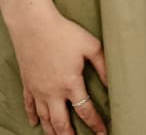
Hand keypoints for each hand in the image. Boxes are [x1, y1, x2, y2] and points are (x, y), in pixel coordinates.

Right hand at [11, 5, 106, 134]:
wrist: (33, 26)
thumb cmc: (64, 33)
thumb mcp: (91, 46)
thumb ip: (104, 65)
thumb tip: (114, 82)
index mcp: (70, 83)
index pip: (85, 110)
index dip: (95, 124)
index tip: (103, 133)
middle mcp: (52, 92)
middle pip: (61, 123)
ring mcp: (38, 90)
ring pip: (45, 118)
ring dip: (53, 131)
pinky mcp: (28, 84)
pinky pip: (29, 106)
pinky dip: (33, 116)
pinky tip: (35, 124)